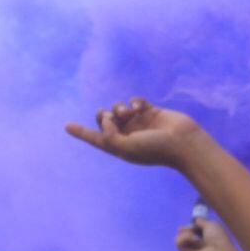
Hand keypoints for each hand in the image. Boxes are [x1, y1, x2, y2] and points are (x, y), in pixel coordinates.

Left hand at [64, 98, 204, 169]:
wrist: (182, 143)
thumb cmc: (155, 149)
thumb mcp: (125, 147)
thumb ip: (109, 134)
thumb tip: (107, 117)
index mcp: (119, 147)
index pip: (96, 138)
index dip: (81, 132)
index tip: (66, 126)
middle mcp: (127, 135)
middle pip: (104, 120)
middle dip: (103, 115)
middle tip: (111, 117)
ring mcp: (138, 123)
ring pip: (118, 108)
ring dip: (119, 108)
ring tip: (128, 113)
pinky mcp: (150, 111)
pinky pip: (134, 101)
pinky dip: (134, 102)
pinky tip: (139, 108)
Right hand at [175, 216, 242, 250]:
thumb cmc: (218, 238)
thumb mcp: (211, 224)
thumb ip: (201, 221)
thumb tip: (194, 220)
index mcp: (208, 237)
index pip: (196, 229)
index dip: (193, 224)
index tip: (195, 221)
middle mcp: (200, 244)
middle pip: (186, 234)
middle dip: (186, 228)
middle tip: (190, 228)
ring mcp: (192, 250)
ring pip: (181, 238)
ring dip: (185, 232)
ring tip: (192, 233)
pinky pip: (179, 244)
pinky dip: (183, 238)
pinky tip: (191, 238)